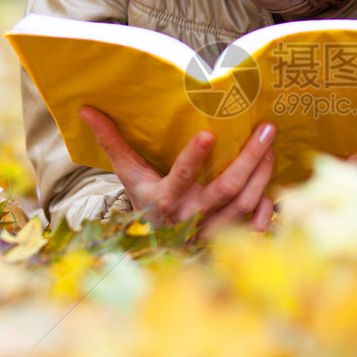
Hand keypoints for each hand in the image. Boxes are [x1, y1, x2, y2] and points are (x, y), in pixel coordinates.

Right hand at [80, 107, 275, 238]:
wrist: (152, 246)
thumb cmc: (143, 200)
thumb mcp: (127, 173)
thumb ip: (112, 142)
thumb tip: (86, 109)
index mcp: (163, 199)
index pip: (179, 177)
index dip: (193, 158)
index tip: (209, 133)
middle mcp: (189, 217)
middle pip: (226, 189)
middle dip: (249, 159)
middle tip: (266, 130)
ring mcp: (211, 231)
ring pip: (244, 205)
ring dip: (262, 175)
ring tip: (271, 147)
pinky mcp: (227, 241)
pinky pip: (253, 228)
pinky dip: (265, 209)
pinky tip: (270, 188)